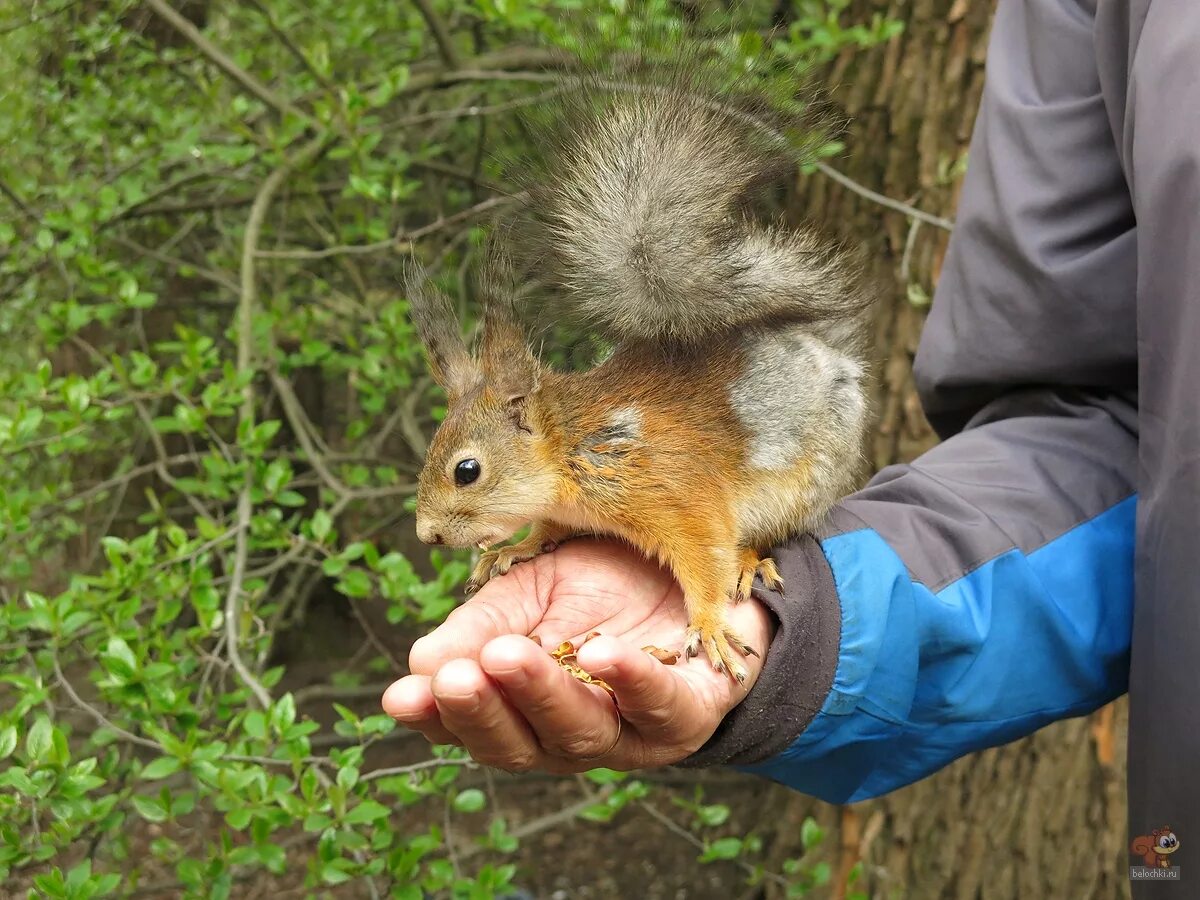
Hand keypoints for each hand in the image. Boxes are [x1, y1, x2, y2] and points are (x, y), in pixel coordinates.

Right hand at [382, 539, 773, 773]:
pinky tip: (600, 652)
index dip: (436, 716)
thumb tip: (420, 662)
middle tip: (455, 678)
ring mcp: (631, 730)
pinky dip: (631, 680)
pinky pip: (660, 705)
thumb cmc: (603, 589)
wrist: (692, 573)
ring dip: (542, 695)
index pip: (472, 724)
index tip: (402, 696)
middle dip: (485, 711)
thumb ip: (483, 625)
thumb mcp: (530, 593)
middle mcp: (570, 733)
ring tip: (510, 656)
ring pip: (582, 732)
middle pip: (521, 744)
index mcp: (523, 708)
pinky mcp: (687, 711)